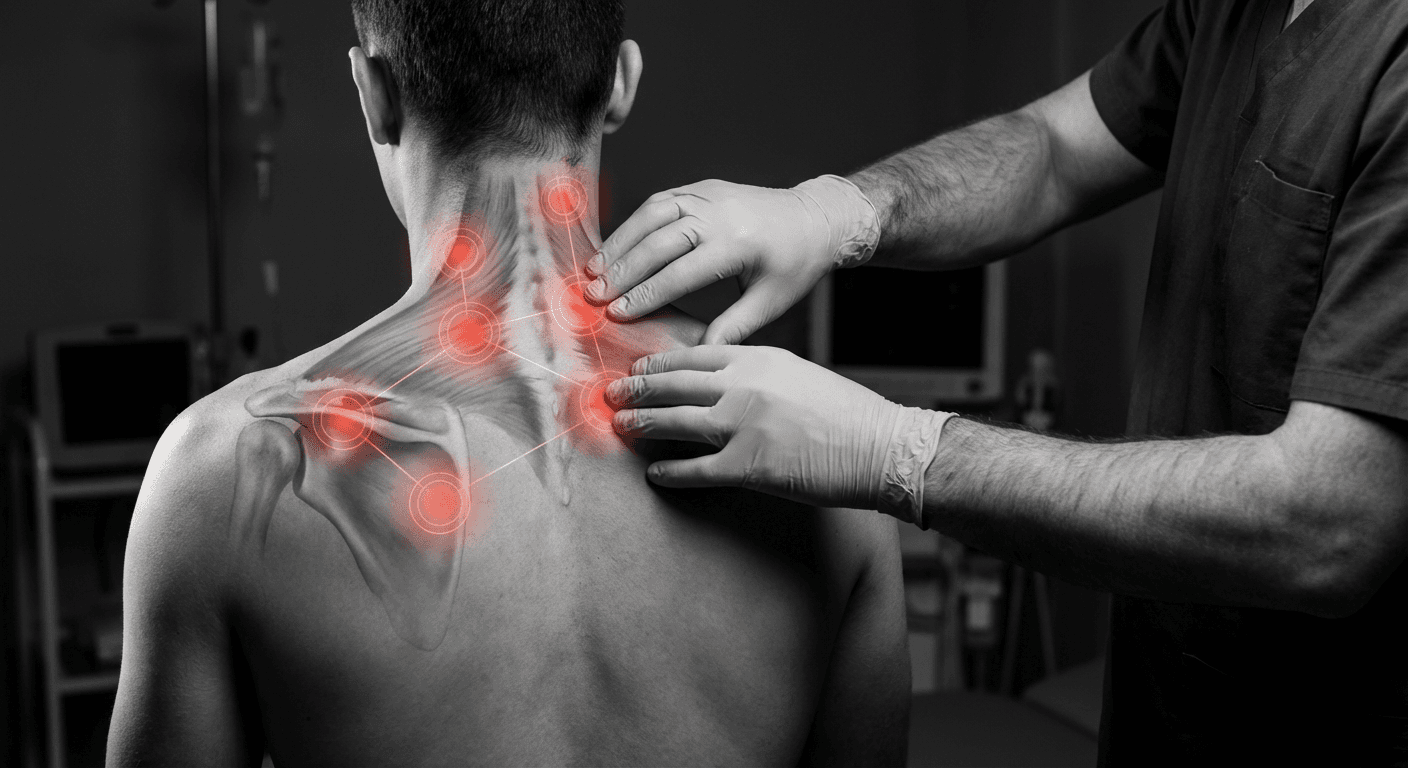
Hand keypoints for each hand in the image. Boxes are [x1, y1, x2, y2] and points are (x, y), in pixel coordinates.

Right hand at [585, 176, 878, 344]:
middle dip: (623, 269)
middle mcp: (719, 212)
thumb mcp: (771, 301)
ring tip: (594, 270)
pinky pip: (660, 200)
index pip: (681, 272)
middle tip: (593, 294)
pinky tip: (616, 246)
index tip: (618, 313)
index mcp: (738, 243)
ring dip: (620, 242)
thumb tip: (696, 354)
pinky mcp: (701, 187)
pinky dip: (633, 223)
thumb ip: (732, 326)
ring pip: (652, 214)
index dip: (646, 294)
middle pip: (659, 241)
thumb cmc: (795, 263)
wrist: (814, 217)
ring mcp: (708, 194)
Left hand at [607, 345, 901, 508]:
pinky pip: (696, 470)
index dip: (660, 363)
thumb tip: (724, 384)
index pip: (695, 355)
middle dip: (638, 389)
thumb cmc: (848, 414)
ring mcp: (744, 425)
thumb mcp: (800, 374)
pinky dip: (671, 473)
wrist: (881, 446)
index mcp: (759, 359)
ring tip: (621, 427)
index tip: (640, 368)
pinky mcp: (749, 465)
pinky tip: (655, 475)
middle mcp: (745, 386)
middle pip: (675, 384)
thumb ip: (760, 374)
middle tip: (613, 394)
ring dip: (643, 425)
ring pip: (675, 422)